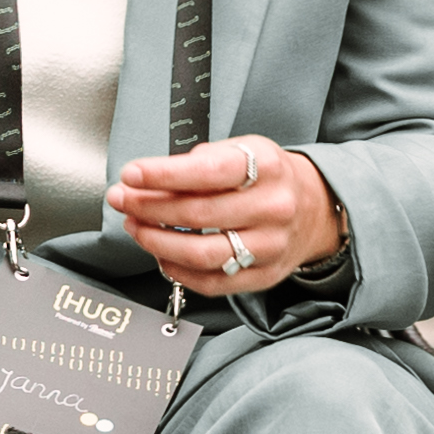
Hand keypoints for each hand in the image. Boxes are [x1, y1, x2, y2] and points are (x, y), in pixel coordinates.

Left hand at [106, 133, 346, 297]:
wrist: (313, 208)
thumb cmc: (265, 176)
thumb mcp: (242, 150)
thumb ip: (200, 160)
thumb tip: (151, 179)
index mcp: (267, 167)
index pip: (208, 172)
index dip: (163, 174)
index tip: (131, 174)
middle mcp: (273, 208)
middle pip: (198, 214)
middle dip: (148, 207)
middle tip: (121, 199)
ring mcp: (271, 246)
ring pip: (202, 253)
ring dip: (156, 242)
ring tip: (134, 226)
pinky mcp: (263, 276)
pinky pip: (212, 282)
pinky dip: (177, 271)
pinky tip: (160, 255)